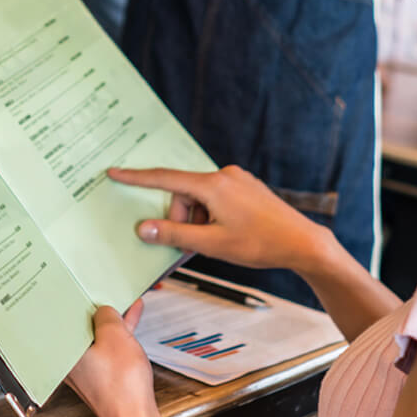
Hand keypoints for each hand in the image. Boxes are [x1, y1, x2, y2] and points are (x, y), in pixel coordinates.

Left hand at [66, 302, 167, 416]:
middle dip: (98, 311)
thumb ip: (107, 316)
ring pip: (97, 338)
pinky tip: (131, 324)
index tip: (85, 289)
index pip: (65, 319)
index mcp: (65, 352)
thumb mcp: (115, 335)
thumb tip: (104, 311)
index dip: (77, 301)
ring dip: (112, 322)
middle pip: (82, 328)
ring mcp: (87, 371)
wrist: (134, 415)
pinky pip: (107, 349)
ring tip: (126, 304)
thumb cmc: (121, 386)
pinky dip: (118, 337)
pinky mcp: (101, 376)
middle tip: (107, 294)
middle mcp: (71, 363)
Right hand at [109, 166, 333, 272]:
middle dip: (181, 219)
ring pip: (200, 199)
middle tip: (193, 245)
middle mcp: (224, 175)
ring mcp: (237, 180)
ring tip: (215, 242)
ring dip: (198, 220)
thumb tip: (142, 228)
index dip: (136, 177)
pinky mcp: (246, 187)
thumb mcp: (211, 244)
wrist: (302, 242)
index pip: (165, 178)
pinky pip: (216, 198)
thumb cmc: (259, 243)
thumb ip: (174, 234)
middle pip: (184, 195)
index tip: (114, 172)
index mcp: (213, 185)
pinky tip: (226, 234)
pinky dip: (210, 216)